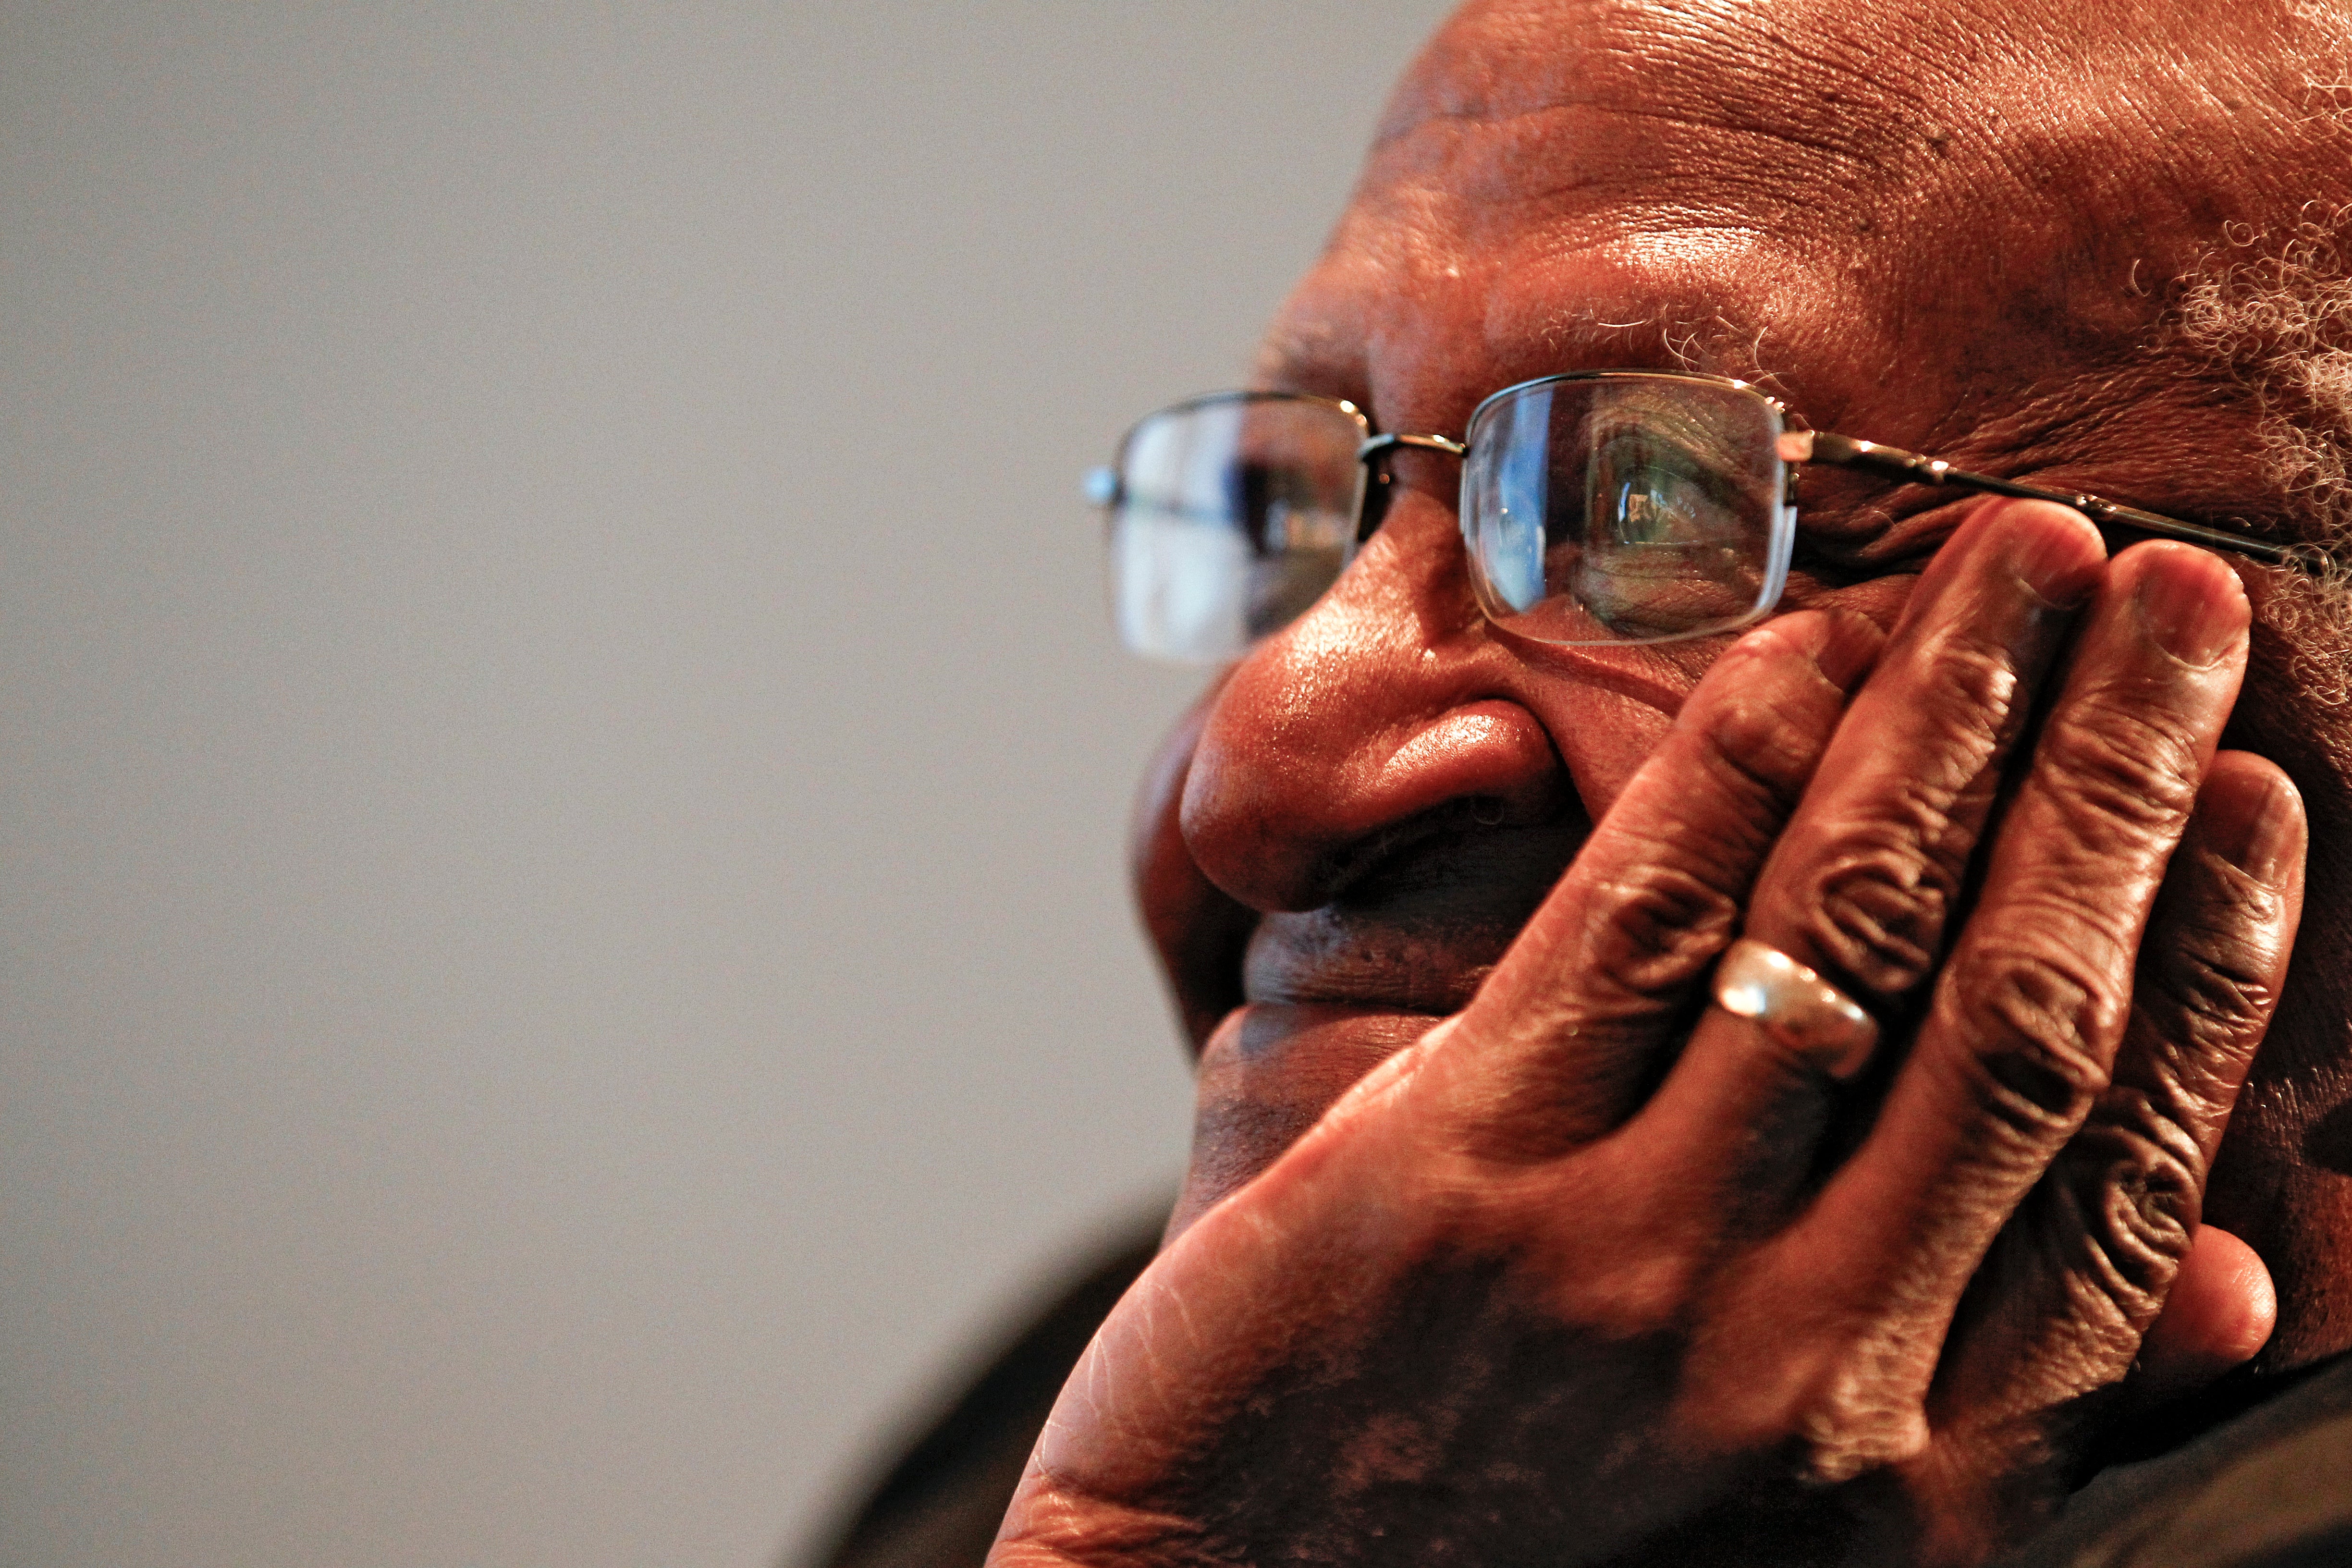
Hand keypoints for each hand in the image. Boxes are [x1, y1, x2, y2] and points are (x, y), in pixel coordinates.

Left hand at [992, 501, 2306, 1567]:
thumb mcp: (1824, 1549)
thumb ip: (2003, 1407)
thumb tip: (2238, 1282)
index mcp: (1929, 1463)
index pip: (2124, 1160)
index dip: (2209, 952)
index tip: (2247, 795)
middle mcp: (1816, 1358)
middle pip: (2020, 1008)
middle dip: (2114, 780)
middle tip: (2176, 596)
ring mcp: (1634, 1263)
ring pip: (1851, 939)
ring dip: (1954, 722)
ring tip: (2025, 562)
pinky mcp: (1453, 1184)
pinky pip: (1632, 936)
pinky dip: (1729, 774)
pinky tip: (1796, 655)